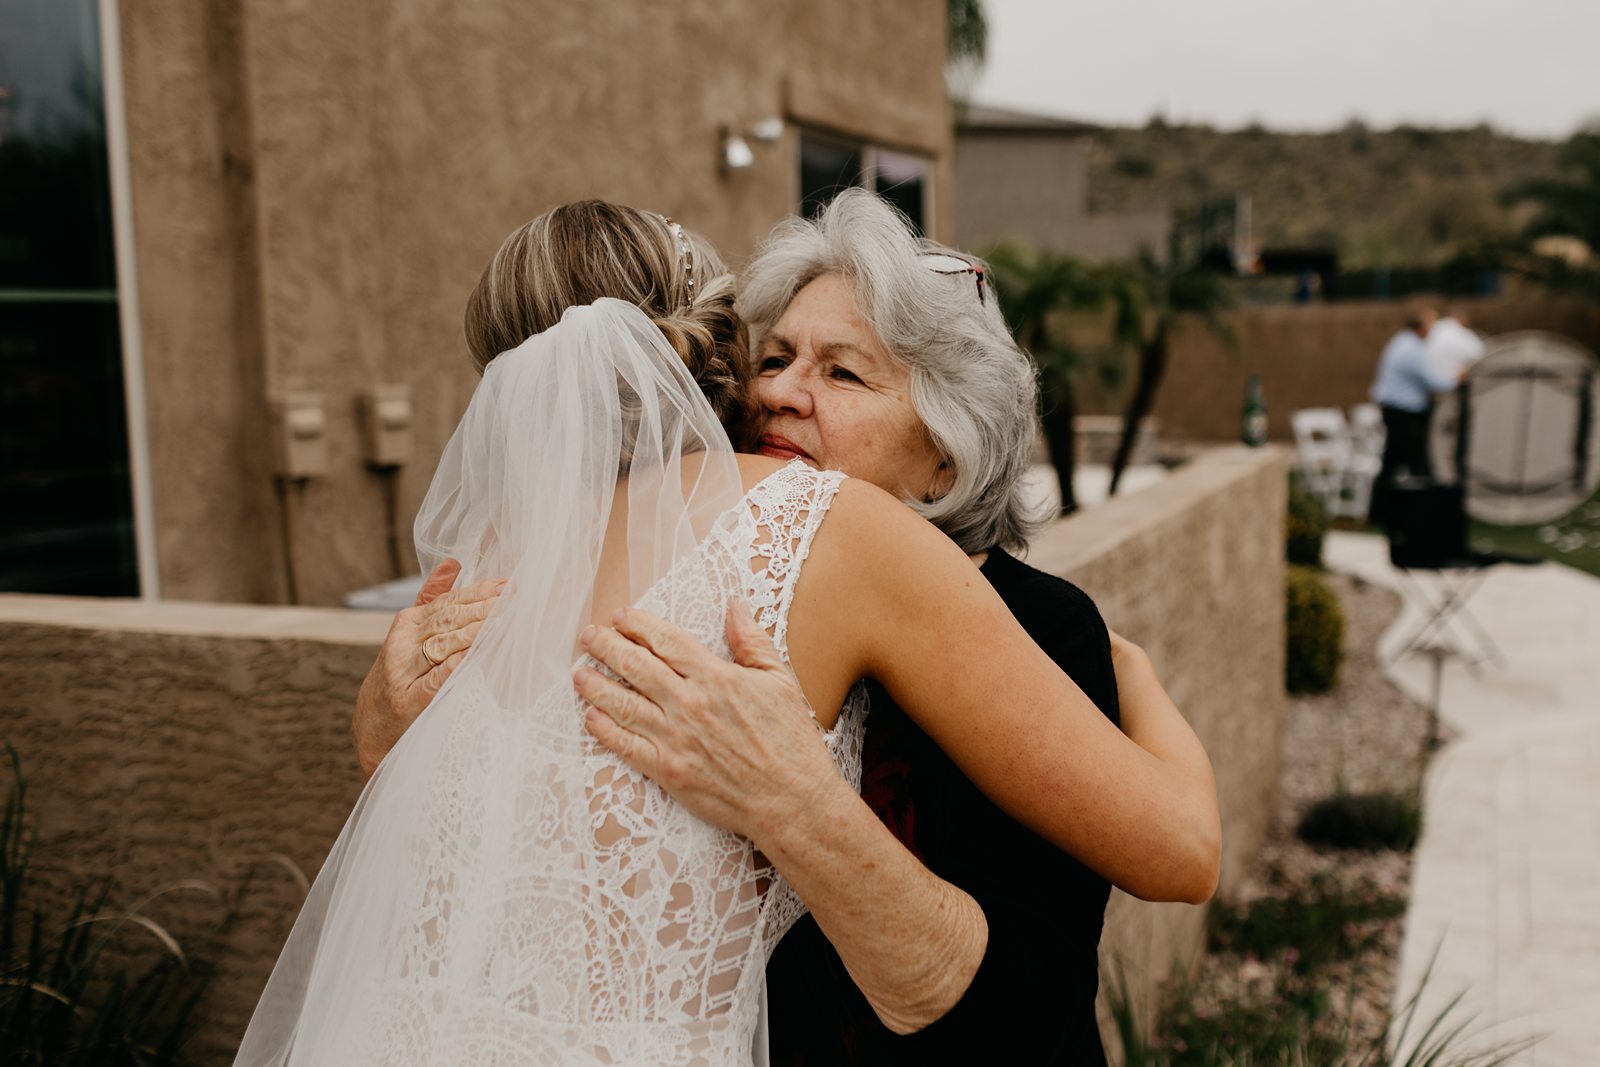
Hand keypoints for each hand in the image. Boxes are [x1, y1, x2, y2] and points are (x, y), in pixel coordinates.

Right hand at [352, 559, 503, 778]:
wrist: (374, 727)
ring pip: (444, 644)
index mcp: (407, 623)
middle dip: (483, 608)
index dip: (478, 593)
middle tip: (513, 598)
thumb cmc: (401, 676)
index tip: (506, 586)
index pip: (447, 602)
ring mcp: (404, 671)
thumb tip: (453, 563)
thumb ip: (432, 598)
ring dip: (476, 631)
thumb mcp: (412, 635)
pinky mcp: (410, 699)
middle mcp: (402, 643)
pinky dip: (456, 665)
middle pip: (448, 620)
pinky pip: (437, 678)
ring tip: (504, 621)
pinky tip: (476, 655)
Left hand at [573, 602, 842, 844]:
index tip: (621, 616)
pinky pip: (628, 746)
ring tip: (579, 673)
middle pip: (637, 667)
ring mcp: (676, 739)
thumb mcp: (780, 681)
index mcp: (717, 678)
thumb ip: (752, 641)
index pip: (666, 641)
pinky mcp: (669, 772)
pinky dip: (606, 731)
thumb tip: (735, 605)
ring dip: (597, 686)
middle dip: (608, 647)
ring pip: (625, 705)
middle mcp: (690, 705)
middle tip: (589, 636)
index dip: (639, 625)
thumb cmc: (791, 742)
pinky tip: (591, 717)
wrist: (791, 801)